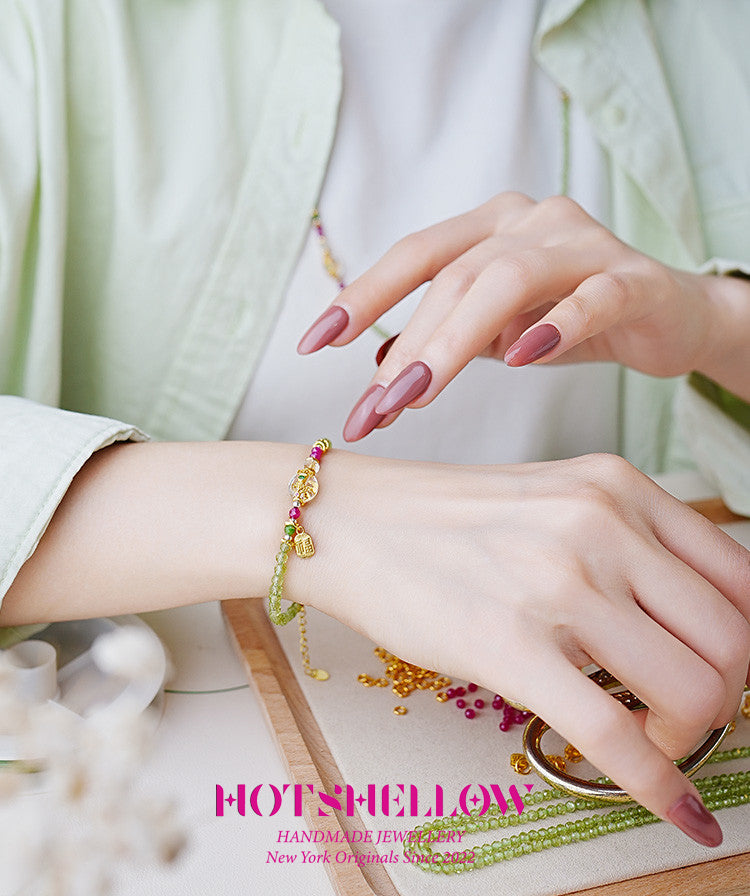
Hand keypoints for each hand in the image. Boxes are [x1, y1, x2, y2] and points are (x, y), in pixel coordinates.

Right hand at [293, 451, 749, 846]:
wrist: (351, 521)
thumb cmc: (446, 520)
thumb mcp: (553, 500)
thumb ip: (623, 544)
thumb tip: (686, 625)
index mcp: (617, 486)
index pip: (741, 578)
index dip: (745, 644)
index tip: (722, 671)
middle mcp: (600, 524)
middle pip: (732, 642)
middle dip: (725, 698)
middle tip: (685, 714)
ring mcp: (557, 581)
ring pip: (691, 692)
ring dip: (689, 738)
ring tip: (650, 738)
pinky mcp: (508, 643)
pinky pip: (616, 738)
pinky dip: (659, 788)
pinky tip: (674, 808)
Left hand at [297, 192, 749, 439]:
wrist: (669, 316)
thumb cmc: (573, 318)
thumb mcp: (499, 330)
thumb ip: (447, 337)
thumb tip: (379, 369)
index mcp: (490, 225)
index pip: (415, 254)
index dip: (362, 296)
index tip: (314, 344)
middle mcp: (531, 220)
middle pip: (454, 276)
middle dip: (406, 344)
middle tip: (373, 407)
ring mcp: (583, 243)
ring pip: (507, 280)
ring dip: (455, 341)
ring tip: (417, 393)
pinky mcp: (632, 278)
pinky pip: (589, 296)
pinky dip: (553, 325)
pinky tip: (520, 358)